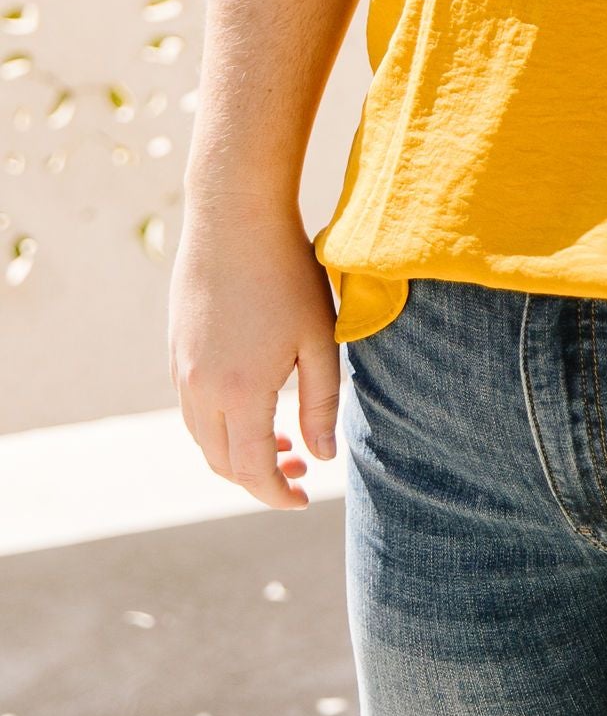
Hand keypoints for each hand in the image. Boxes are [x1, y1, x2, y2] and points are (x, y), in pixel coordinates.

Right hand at [169, 197, 341, 508]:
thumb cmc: (287, 273)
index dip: (277, 494)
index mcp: (237, 394)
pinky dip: (220, 425)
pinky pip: (193, 408)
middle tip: (301, 468)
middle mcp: (198, 390)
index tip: (303, 499)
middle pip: (221, 463)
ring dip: (237, 452)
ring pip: (203, 438)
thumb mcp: (318, 339)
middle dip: (259, 478)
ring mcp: (180, 370)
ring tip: (282, 441)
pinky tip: (255, 404)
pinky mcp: (175, 350)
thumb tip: (322, 457)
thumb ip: (321, 405)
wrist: (234, 216)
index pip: (252, 471)